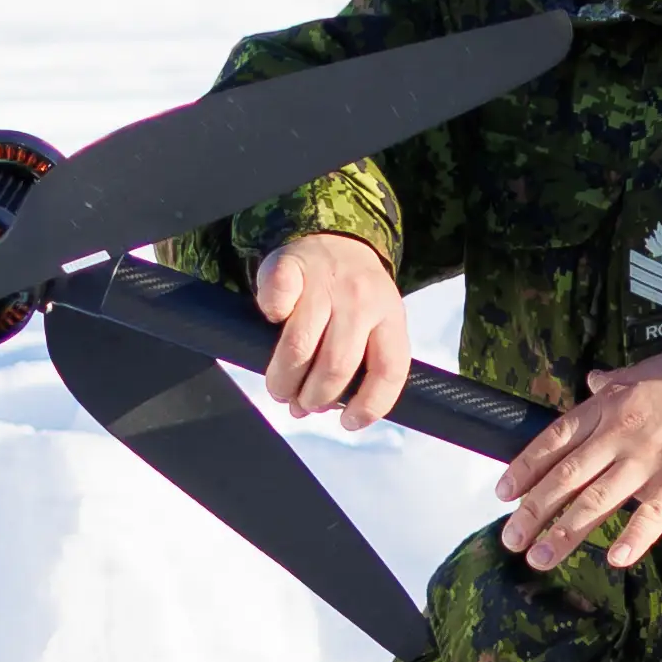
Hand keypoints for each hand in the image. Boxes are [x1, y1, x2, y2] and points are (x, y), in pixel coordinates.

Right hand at [252, 231, 408, 424]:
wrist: (334, 238)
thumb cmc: (353, 297)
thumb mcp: (374, 325)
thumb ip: (359, 365)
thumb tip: (314, 410)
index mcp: (391, 316)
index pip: (388, 370)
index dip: (369, 405)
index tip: (348, 423)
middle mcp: (362, 298)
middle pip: (337, 365)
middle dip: (315, 397)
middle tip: (299, 404)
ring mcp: (327, 281)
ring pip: (300, 346)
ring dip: (284, 378)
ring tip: (279, 388)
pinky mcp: (292, 266)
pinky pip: (277, 299)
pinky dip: (270, 316)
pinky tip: (272, 324)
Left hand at [498, 338, 661, 570]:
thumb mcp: (646, 367)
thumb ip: (615, 381)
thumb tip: (592, 381)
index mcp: (608, 407)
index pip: (554, 441)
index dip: (525, 469)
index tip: (504, 493)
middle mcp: (619, 436)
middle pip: (566, 478)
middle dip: (533, 511)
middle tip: (510, 539)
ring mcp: (647, 461)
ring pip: (596, 501)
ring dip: (565, 533)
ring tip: (541, 558)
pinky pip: (651, 516)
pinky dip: (632, 539)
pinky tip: (614, 559)